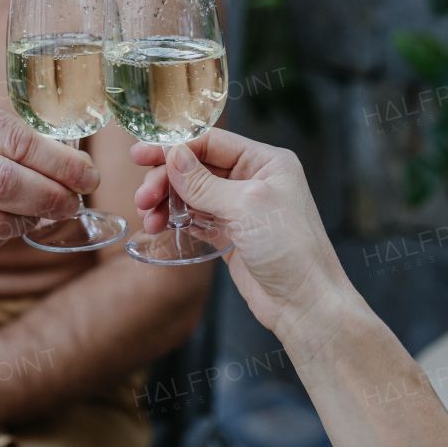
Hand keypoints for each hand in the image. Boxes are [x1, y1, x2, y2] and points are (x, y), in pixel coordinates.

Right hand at [0, 88, 96, 258]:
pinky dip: (2, 237)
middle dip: (49, 196)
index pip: (10, 138)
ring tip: (48, 213)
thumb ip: (3, 133)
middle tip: (74, 200)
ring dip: (29, 222)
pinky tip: (14, 224)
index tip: (87, 174)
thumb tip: (71, 162)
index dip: (58, 162)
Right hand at [131, 130, 343, 331]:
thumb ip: (205, 182)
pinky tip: (159, 224)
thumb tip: (173, 156)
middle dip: (166, 178)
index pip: (212, 142)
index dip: (175, 146)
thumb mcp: (246, 206)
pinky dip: (175, 219)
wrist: (305, 304)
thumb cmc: (292, 250)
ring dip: (166, 201)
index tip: (142, 154)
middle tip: (143, 196)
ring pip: (192, 193)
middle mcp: (254, 180)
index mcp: (266, 162)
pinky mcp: (230, 234)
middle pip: (197, 167)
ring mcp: (241, 208)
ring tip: (148, 216)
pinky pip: (195, 217)